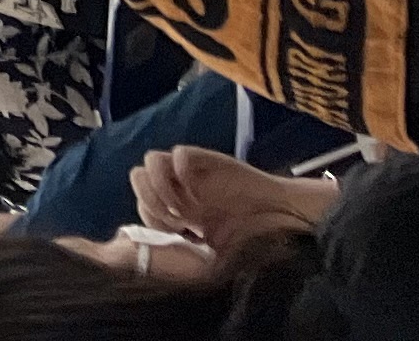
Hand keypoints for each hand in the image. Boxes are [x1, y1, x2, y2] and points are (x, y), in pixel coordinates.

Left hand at [128, 147, 339, 253]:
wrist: (282, 214)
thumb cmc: (250, 236)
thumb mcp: (214, 251)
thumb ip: (189, 250)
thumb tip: (162, 263)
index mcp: (176, 203)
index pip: (141, 200)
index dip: (151, 217)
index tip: (175, 234)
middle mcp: (178, 184)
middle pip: (137, 176)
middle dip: (151, 202)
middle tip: (178, 223)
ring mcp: (190, 170)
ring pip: (151, 161)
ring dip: (162, 189)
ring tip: (185, 211)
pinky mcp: (207, 159)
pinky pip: (178, 155)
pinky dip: (182, 175)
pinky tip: (199, 197)